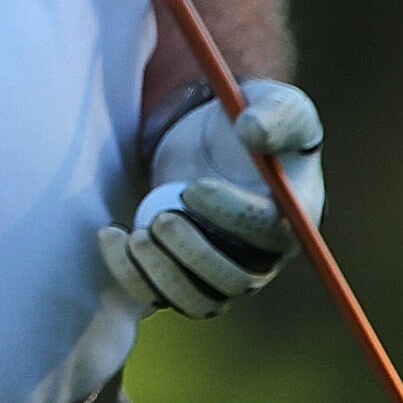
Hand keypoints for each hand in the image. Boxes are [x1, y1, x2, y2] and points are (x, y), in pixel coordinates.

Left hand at [99, 79, 325, 317]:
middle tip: (158, 220)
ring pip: (198, 301)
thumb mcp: (271, 102)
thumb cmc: (249, 119)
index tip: (193, 187)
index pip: (270, 234)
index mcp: (290, 218)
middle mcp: (261, 257)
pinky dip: (131, 275)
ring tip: (135, 233)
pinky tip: (111, 234)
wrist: (213, 139)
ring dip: (163, 274)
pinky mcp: (181, 274)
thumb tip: (253, 131)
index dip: (231, 216)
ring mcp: (219, 272)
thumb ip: (272, 114)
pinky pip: (159, 296)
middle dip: (194, 255)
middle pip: (235, 281)